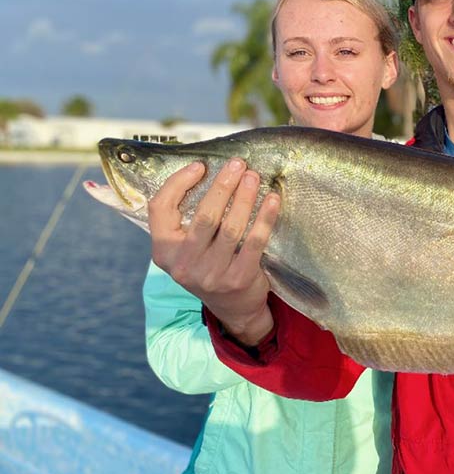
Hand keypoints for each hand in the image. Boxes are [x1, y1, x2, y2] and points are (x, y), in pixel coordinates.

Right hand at [148, 158, 280, 344]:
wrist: (234, 309)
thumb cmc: (209, 267)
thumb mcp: (186, 249)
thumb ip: (185, 221)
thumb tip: (203, 173)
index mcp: (163, 252)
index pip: (160, 209)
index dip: (178, 183)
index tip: (200, 166)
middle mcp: (183, 264)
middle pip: (204, 215)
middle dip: (223, 185)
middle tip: (238, 164)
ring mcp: (211, 274)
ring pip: (231, 226)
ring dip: (245, 197)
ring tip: (254, 177)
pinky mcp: (238, 279)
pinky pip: (254, 241)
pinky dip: (265, 218)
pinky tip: (272, 200)